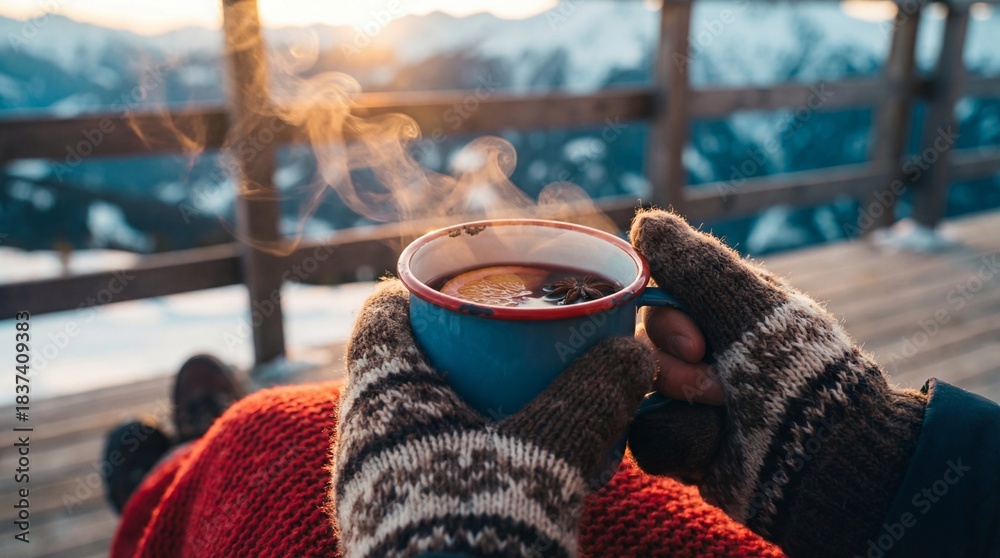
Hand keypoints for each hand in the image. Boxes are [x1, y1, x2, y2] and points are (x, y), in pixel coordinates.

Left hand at [332, 280, 653, 557]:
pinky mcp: (391, 523)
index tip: (469, 289)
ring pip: (416, 417)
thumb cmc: (485, 519)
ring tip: (524, 407)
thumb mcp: (550, 448)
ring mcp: (370, 484)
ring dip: (466, 404)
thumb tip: (637, 353)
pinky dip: (464, 451)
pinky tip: (510, 465)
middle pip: (406, 364)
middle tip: (516, 347)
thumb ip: (594, 395)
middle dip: (461, 350)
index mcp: (380, 395)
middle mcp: (361, 435)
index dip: (422, 291)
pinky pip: (425, 464)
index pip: (383, 314)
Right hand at [626, 210, 927, 557]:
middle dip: (676, 371)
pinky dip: (685, 444)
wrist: (825, 455)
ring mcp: (686, 404)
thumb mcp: (748, 303)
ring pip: (637, 396)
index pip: (652, 303)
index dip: (663, 323)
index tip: (697, 342)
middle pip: (637, 350)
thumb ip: (694, 262)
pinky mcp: (683, 450)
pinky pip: (649, 442)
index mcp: (716, 313)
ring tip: (727, 419)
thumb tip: (643, 222)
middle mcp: (697, 356)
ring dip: (684, 407)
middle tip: (716, 384)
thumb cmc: (797, 369)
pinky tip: (716, 448)